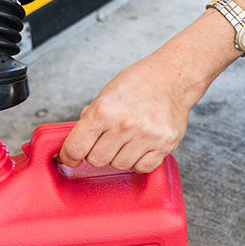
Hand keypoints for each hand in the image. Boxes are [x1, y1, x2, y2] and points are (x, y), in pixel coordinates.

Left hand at [59, 58, 193, 172]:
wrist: (174, 78)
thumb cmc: (140, 82)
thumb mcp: (106, 94)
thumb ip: (92, 118)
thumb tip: (79, 143)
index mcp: (104, 110)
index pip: (76, 147)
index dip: (70, 156)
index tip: (71, 158)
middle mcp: (125, 124)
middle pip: (97, 160)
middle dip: (97, 153)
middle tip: (105, 142)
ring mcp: (147, 136)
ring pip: (120, 165)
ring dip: (119, 157)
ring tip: (126, 141)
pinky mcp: (165, 145)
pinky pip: (142, 167)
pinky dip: (138, 161)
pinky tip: (140, 147)